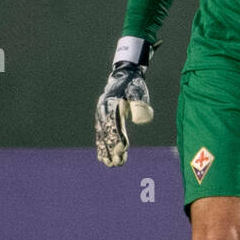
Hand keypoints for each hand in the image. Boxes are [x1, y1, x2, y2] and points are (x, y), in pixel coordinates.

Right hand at [95, 41, 159, 166]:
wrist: (124, 75)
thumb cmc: (134, 85)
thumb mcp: (138, 91)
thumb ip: (138, 104)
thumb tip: (139, 120)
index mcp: (112, 105)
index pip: (115, 125)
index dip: (118, 138)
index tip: (124, 150)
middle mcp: (103, 111)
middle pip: (107, 133)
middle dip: (112, 149)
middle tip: (118, 163)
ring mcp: (101, 115)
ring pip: (102, 136)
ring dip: (106, 151)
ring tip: (111, 165)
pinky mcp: (102, 118)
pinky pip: (100, 135)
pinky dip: (102, 146)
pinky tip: (104, 158)